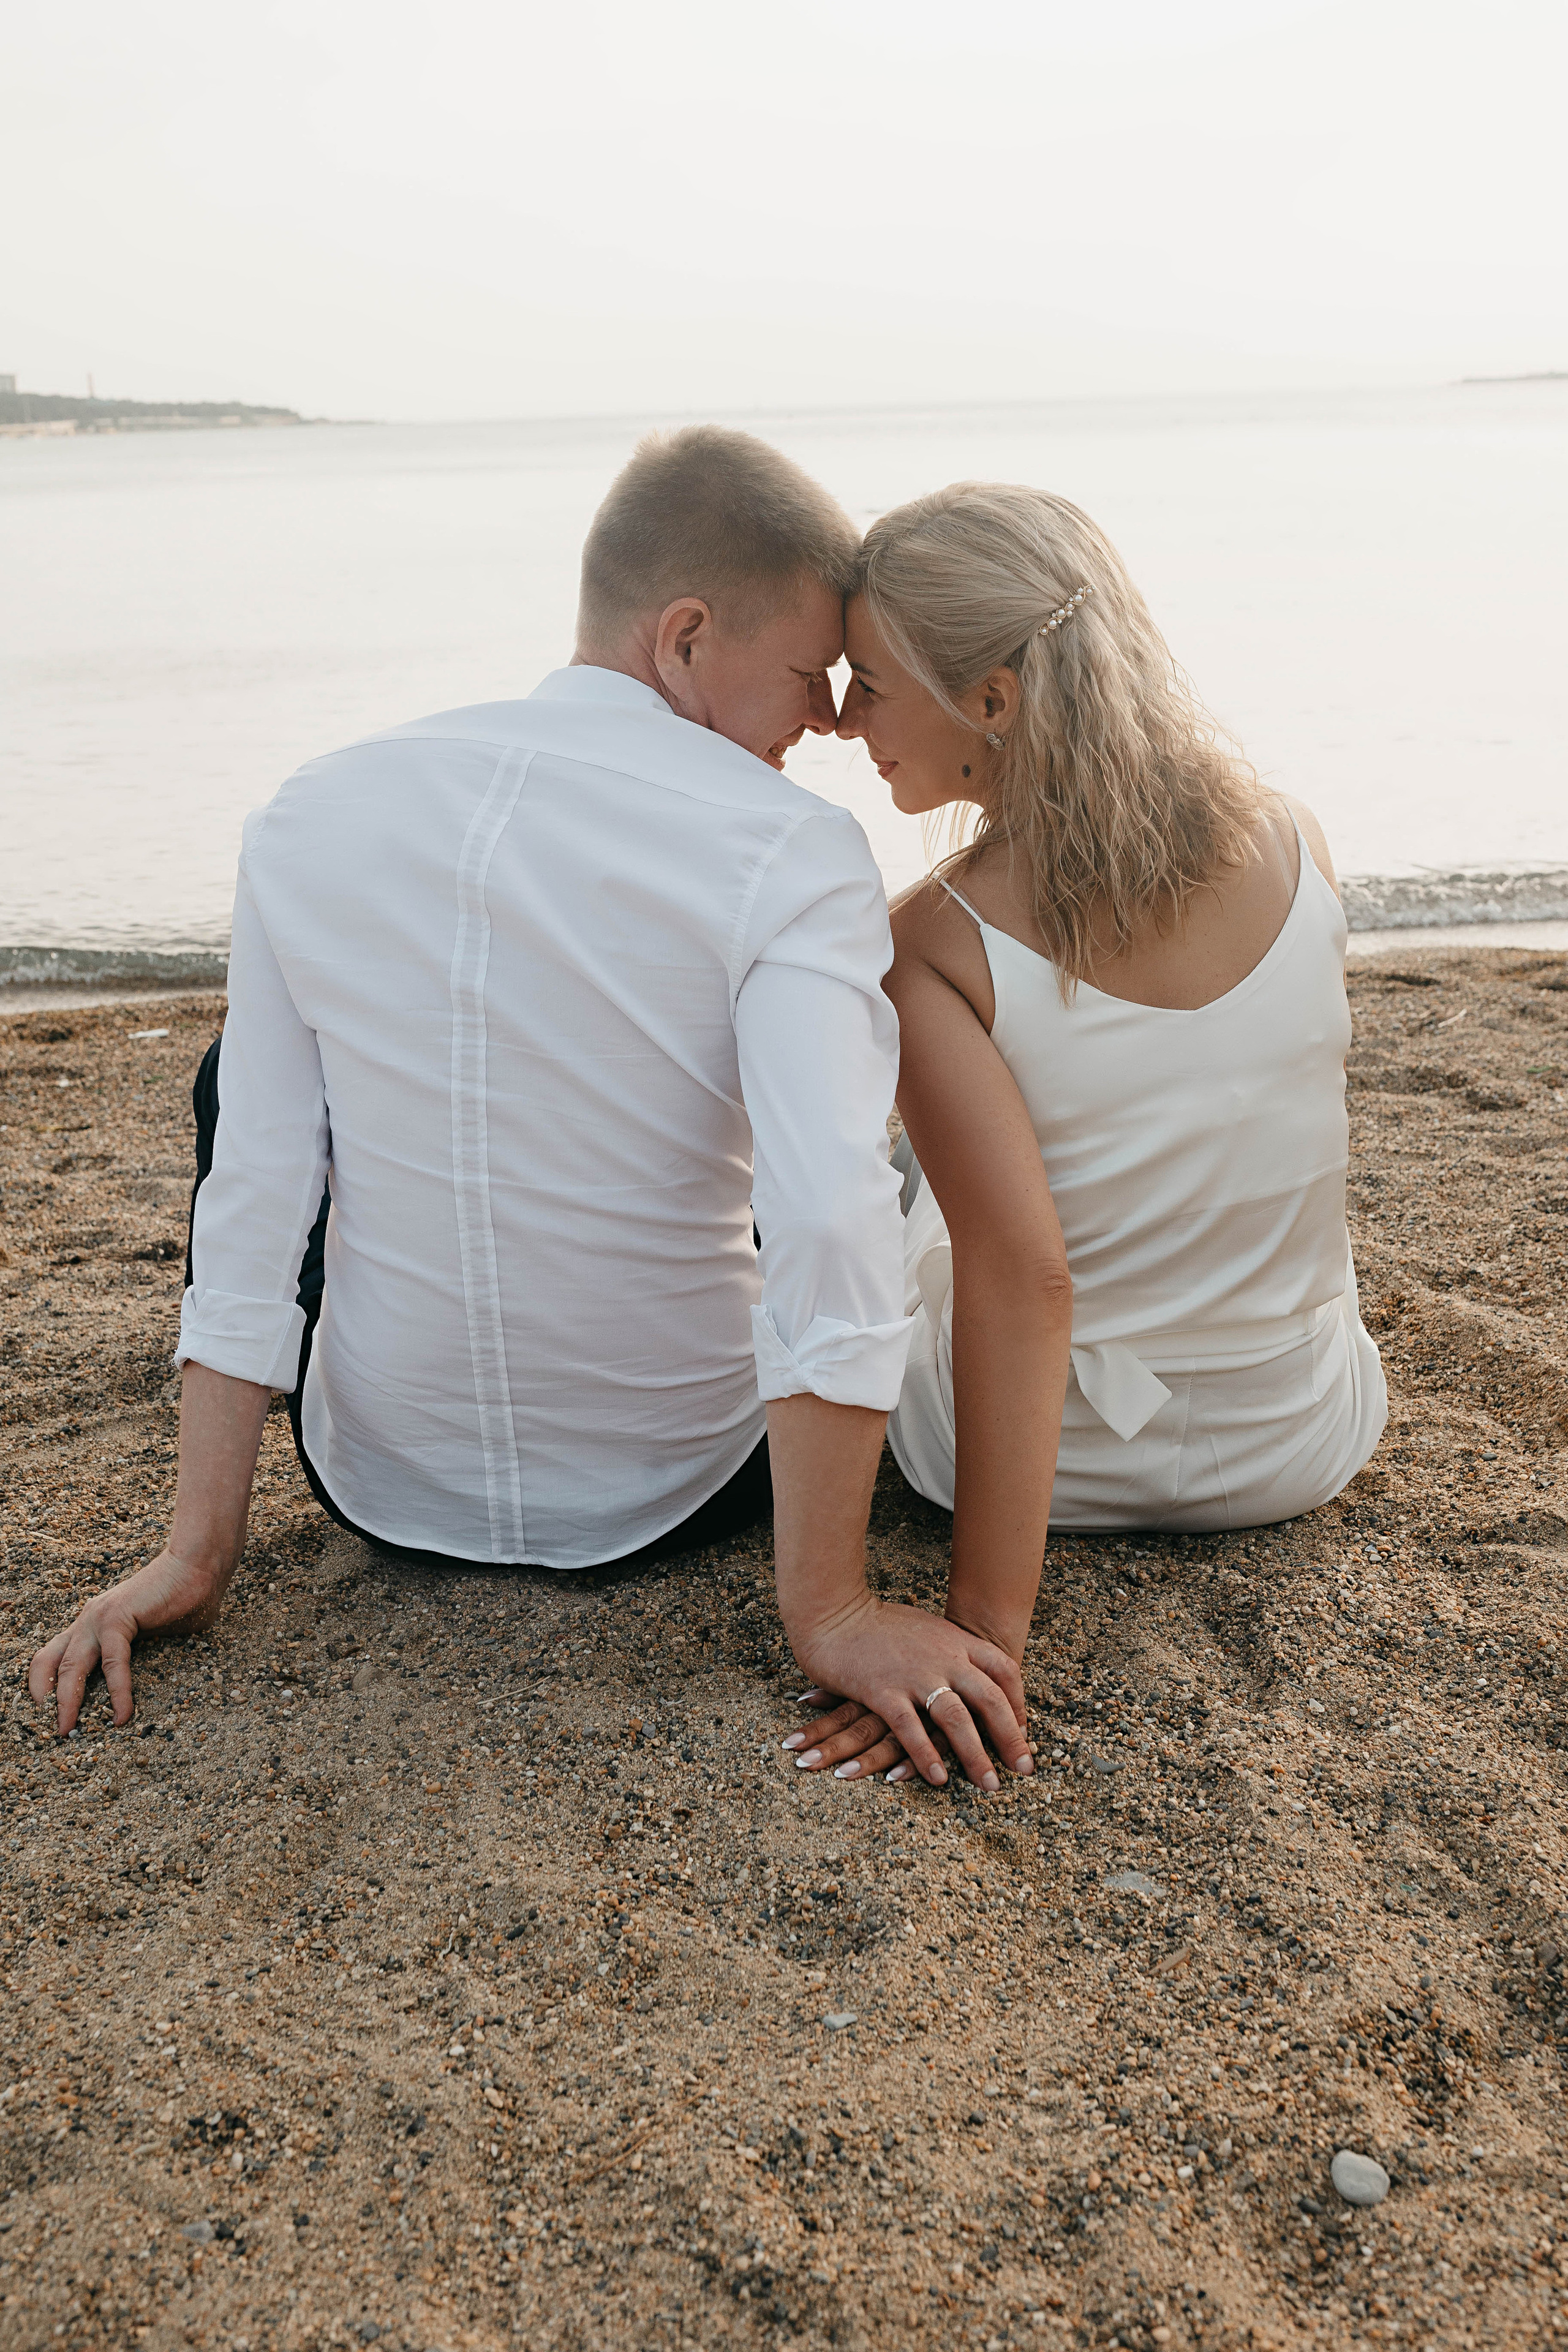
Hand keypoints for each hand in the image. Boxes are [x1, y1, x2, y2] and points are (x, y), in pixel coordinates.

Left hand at [28, 1545, 229, 1733]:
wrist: (199, 1563)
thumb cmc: (184, 1598)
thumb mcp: (153, 1633)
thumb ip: (142, 1655)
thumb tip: (147, 1687)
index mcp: (93, 1624)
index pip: (53, 1657)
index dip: (45, 1686)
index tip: (52, 1716)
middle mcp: (88, 1620)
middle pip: (48, 1663)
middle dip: (45, 1700)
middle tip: (54, 1732)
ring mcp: (99, 1617)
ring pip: (69, 1666)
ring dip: (67, 1702)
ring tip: (71, 1731)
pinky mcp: (118, 1617)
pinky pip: (112, 1663)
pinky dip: (117, 1692)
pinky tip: (123, 1714)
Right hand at [783, 1597, 1033, 1790]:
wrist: (835, 1611)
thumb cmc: (879, 1623)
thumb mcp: (927, 1629)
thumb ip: (949, 1650)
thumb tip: (967, 1672)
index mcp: (956, 1640)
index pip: (1003, 1671)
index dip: (1018, 1703)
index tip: (1023, 1732)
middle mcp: (943, 1656)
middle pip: (989, 1699)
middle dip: (1010, 1738)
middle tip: (1024, 1768)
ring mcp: (914, 1673)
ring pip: (955, 1718)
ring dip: (976, 1755)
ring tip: (990, 1785)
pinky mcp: (882, 1689)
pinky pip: (910, 1728)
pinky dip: (925, 1755)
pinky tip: (938, 1778)